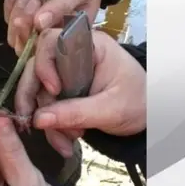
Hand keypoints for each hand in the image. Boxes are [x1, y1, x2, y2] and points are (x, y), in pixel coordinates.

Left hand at [4, 0, 101, 54]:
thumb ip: (61, 6)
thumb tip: (39, 24)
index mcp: (71, 37)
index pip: (48, 50)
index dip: (35, 39)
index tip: (35, 18)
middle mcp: (53, 37)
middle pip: (27, 47)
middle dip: (23, 26)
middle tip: (32, 1)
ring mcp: (39, 27)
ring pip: (16, 34)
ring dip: (16, 14)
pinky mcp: (28, 15)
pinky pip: (10, 19)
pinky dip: (9, 6)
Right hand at [15, 29, 144, 153]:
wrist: (151, 116)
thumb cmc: (139, 102)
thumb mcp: (110, 109)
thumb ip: (75, 112)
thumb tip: (38, 120)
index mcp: (89, 45)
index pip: (51, 41)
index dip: (44, 64)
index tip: (53, 90)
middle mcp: (72, 55)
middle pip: (36, 68)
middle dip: (34, 99)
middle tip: (34, 124)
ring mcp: (66, 74)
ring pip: (38, 91)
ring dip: (46, 120)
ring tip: (67, 141)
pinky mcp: (65, 92)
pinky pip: (46, 106)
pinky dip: (52, 127)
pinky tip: (65, 144)